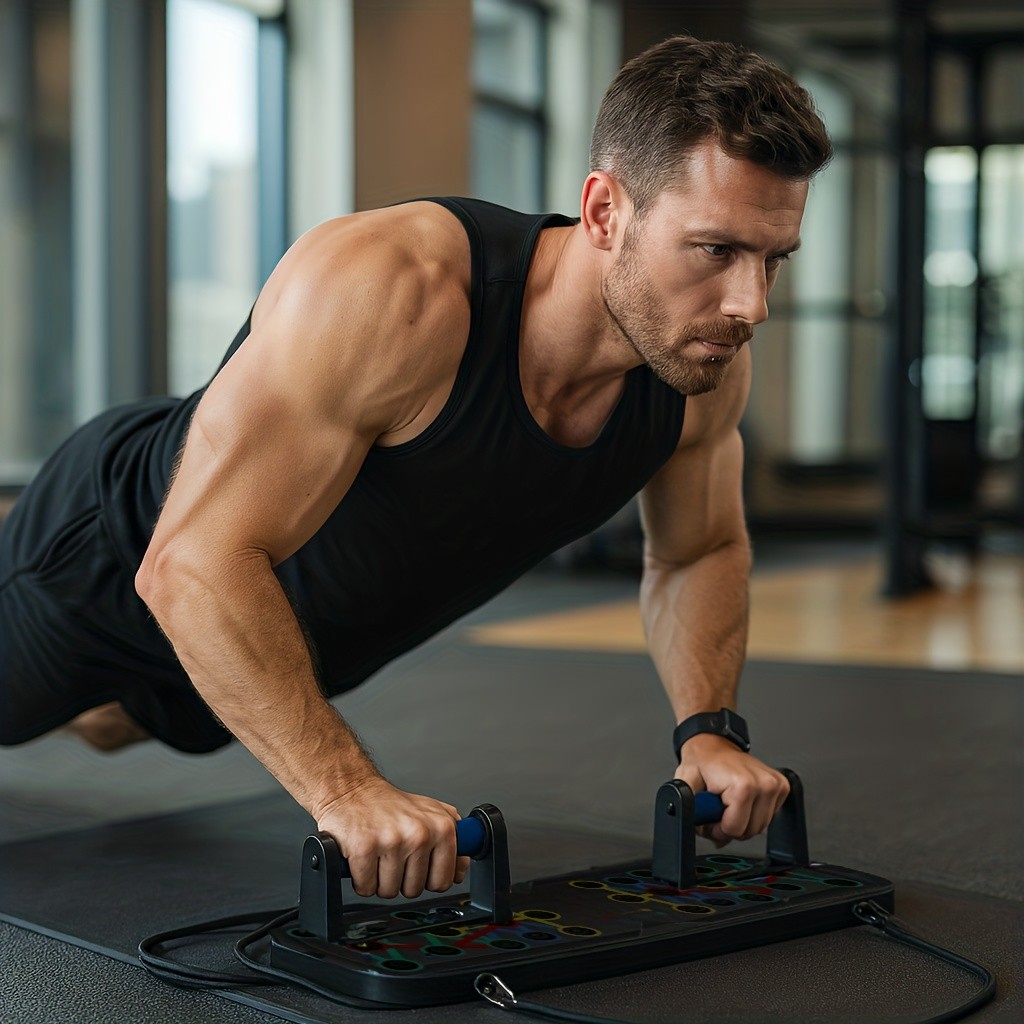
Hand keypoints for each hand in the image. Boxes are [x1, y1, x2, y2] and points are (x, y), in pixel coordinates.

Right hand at [316, 777, 470, 898]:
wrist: (351, 789)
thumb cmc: (389, 804)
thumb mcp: (431, 812)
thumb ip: (452, 838)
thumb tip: (459, 871)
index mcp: (441, 827)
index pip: (443, 880)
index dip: (427, 879)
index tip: (418, 867)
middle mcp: (420, 833)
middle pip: (414, 890)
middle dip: (400, 880)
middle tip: (392, 856)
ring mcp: (393, 841)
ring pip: (389, 891)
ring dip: (379, 880)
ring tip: (378, 854)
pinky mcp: (365, 849)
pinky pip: (366, 888)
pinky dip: (360, 879)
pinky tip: (362, 858)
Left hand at [674, 734, 789, 845]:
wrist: (712, 744)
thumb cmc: (701, 763)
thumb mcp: (685, 785)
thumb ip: (687, 808)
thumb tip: (690, 825)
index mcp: (743, 785)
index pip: (734, 830)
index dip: (717, 828)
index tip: (710, 813)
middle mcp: (764, 784)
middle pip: (749, 831)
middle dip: (729, 826)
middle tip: (717, 809)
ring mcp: (775, 785)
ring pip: (760, 827)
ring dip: (742, 821)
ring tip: (727, 803)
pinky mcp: (782, 786)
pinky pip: (769, 817)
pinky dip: (754, 813)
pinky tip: (741, 800)